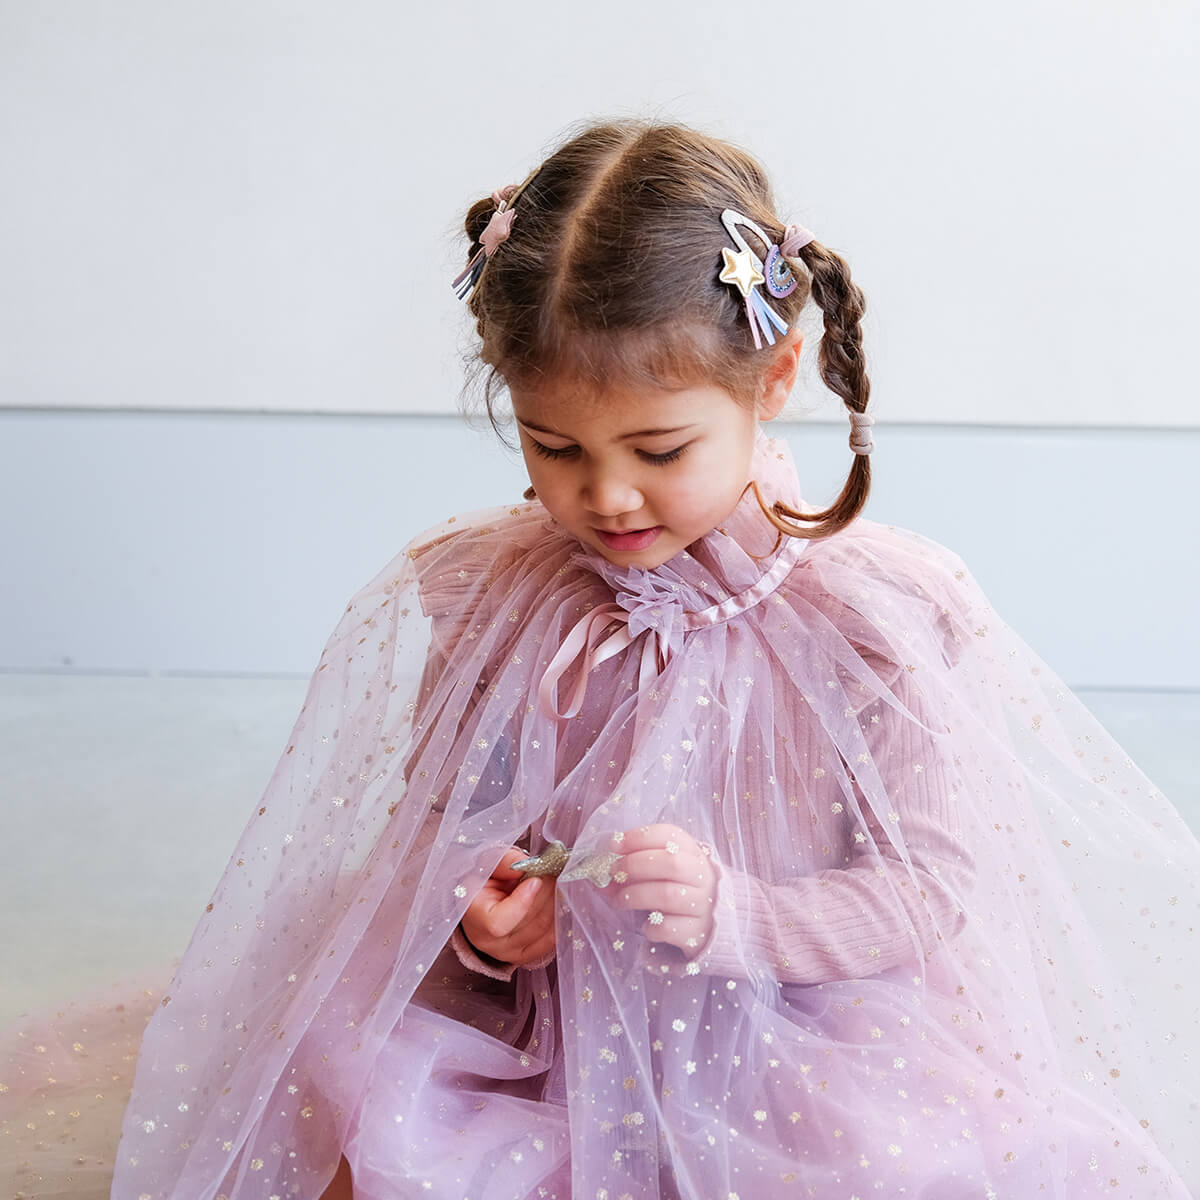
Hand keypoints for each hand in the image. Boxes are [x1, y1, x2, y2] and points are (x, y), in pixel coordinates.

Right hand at [460, 848, 556, 965]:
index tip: (535, 880)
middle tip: (554, 870)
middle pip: (529, 923)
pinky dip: (558, 921)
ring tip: (556, 882)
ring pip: (543, 931)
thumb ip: (504, 862)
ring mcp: (507, 952)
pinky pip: (549, 942)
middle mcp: (488, 941)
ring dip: (556, 904)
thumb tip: (526, 865)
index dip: (522, 902)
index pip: (497, 923)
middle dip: (547, 892)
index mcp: (474, 917)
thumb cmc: (479, 880)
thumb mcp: (484, 863)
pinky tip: (560, 903)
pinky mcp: (523, 955)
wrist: (477, 899)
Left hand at [608, 824, 716, 955]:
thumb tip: (599, 874)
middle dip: (634, 865)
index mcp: (693, 853)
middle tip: (613, 872)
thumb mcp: (660, 872)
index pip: (670, 835)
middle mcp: (702, 875)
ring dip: (634, 896)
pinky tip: (646, 925)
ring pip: (666, 895)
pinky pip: (668, 928)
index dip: (639, 837)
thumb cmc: (676, 889)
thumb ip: (633, 867)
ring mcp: (703, 904)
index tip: (613, 844)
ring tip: (618, 901)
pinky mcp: (697, 932)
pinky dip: (651, 927)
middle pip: (670, 863)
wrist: (707, 924)